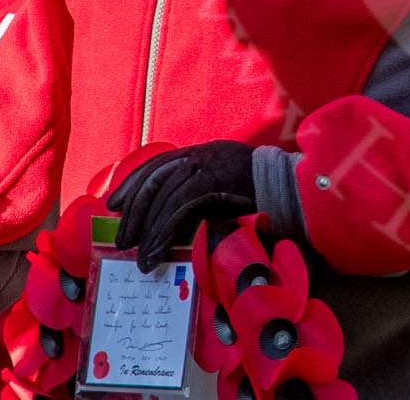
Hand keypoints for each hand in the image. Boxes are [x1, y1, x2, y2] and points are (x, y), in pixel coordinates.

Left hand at [107, 140, 256, 272]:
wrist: (294, 189)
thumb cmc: (264, 194)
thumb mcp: (228, 185)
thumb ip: (202, 192)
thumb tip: (172, 220)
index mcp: (204, 152)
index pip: (158, 162)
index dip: (133, 182)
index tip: (114, 203)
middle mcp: (203, 154)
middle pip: (156, 178)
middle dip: (135, 211)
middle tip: (123, 241)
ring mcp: (210, 166)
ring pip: (165, 194)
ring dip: (149, 230)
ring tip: (142, 258)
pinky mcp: (217, 183)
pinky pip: (181, 207)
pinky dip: (166, 230)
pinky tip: (158, 250)